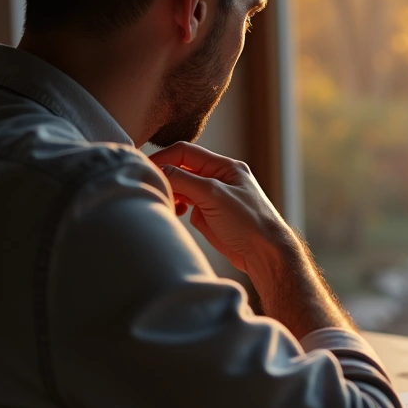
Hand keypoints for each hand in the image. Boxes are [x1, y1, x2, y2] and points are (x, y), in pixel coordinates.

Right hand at [148, 142, 292, 275]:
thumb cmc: (249, 222)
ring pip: (181, 188)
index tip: (143, 170)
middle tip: (150, 189)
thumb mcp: (214, 195)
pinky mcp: (209, 215)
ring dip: (170, 193)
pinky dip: (177, 207)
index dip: (163, 158)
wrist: (264, 254)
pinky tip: (176, 213)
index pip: (185, 153)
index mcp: (224, 166)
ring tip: (165, 203)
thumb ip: (184, 180)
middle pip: (181, 169)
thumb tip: (157, 171)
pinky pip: (186, 205)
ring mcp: (213, 198)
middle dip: (165, 177)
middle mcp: (218, 179)